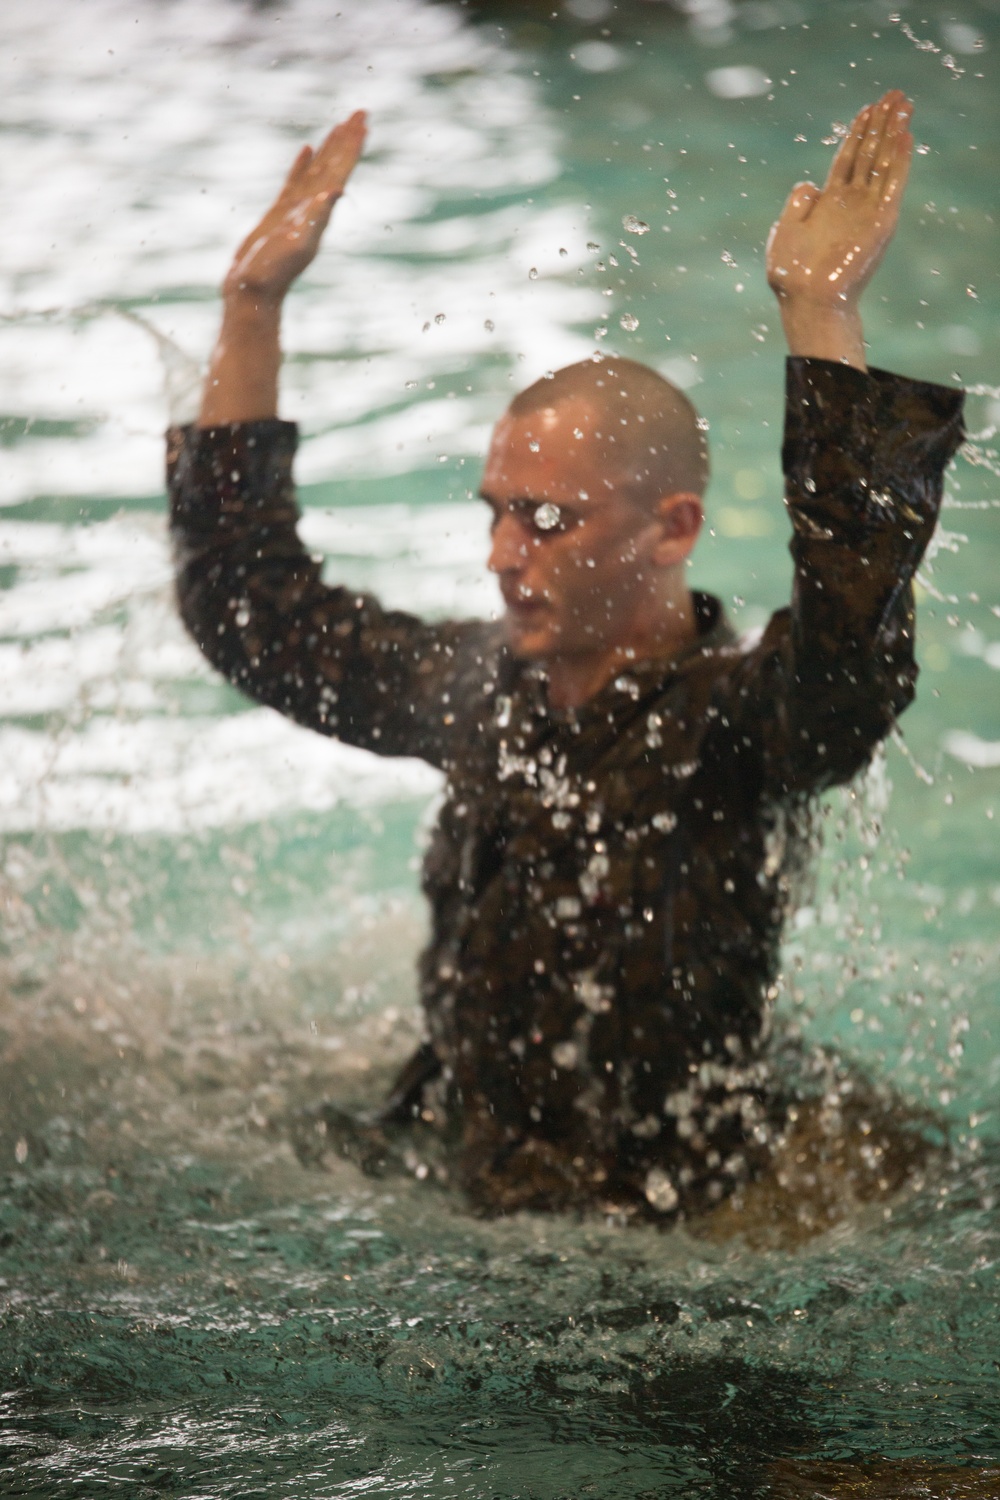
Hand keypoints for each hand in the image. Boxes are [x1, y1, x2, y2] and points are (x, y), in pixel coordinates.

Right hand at [222, 110, 366, 304]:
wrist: (253, 290)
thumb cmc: (273, 271)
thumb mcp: (297, 242)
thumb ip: (316, 216)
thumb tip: (335, 190)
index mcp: (320, 211)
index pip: (340, 171)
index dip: (352, 147)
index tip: (363, 123)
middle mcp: (313, 208)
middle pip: (335, 165)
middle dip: (347, 139)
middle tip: (361, 112)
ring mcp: (297, 209)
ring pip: (317, 169)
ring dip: (330, 147)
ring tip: (340, 125)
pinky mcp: (280, 212)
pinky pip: (295, 180)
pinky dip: (303, 163)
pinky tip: (307, 149)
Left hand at [767, 90, 912, 313]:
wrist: (808, 299)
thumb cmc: (793, 274)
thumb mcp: (785, 231)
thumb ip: (797, 205)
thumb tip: (808, 184)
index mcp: (829, 203)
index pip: (848, 158)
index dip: (857, 132)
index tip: (867, 108)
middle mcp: (852, 203)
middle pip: (869, 153)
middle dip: (881, 123)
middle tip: (894, 94)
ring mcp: (867, 211)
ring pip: (883, 162)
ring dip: (894, 133)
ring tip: (904, 105)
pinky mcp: (880, 221)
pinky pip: (892, 184)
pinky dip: (899, 160)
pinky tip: (905, 136)